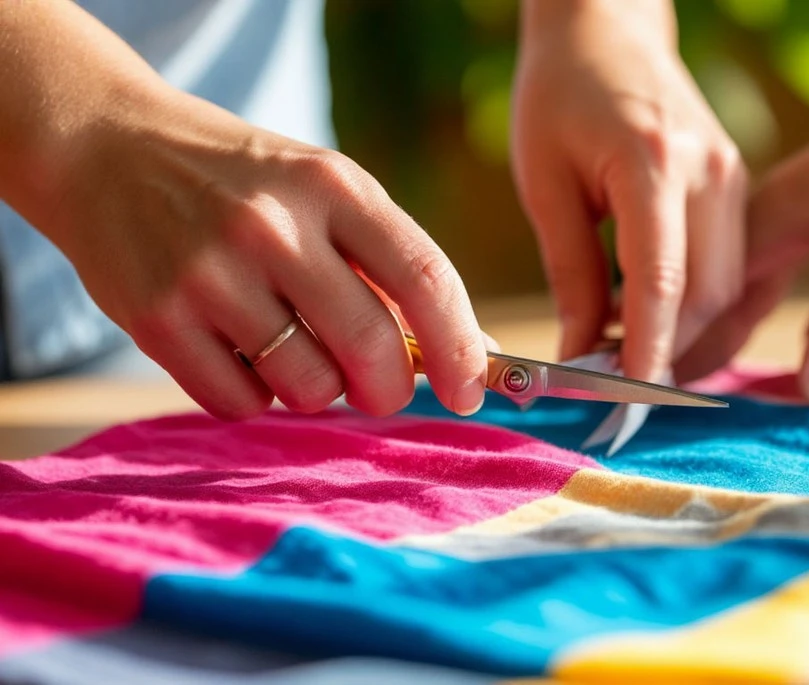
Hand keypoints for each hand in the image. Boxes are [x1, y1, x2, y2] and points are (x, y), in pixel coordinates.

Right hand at [39, 88, 489, 419]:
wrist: (109, 149)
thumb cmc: (244, 185)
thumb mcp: (324, 192)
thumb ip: (390, 264)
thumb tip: (470, 351)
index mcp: (334, 186)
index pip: (425, 278)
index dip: (459, 348)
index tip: (471, 392)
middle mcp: (274, 226)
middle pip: (371, 347)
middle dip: (389, 388)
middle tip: (379, 389)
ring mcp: (210, 273)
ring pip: (308, 386)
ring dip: (316, 390)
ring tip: (292, 350)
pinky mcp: (155, 318)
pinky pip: (240, 402)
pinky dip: (254, 396)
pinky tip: (238, 353)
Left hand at [512, 0, 747, 381]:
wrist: (607, 29)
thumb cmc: (558, 95)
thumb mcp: (545, 183)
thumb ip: (571, 273)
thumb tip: (581, 356)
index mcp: (654, 162)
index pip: (661, 281)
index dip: (648, 351)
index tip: (626, 403)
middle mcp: (710, 171)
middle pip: (707, 294)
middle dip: (667, 351)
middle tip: (612, 387)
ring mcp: (733, 176)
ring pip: (727, 287)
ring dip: (684, 333)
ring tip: (627, 358)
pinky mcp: (737, 184)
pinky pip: (730, 264)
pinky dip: (695, 303)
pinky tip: (653, 320)